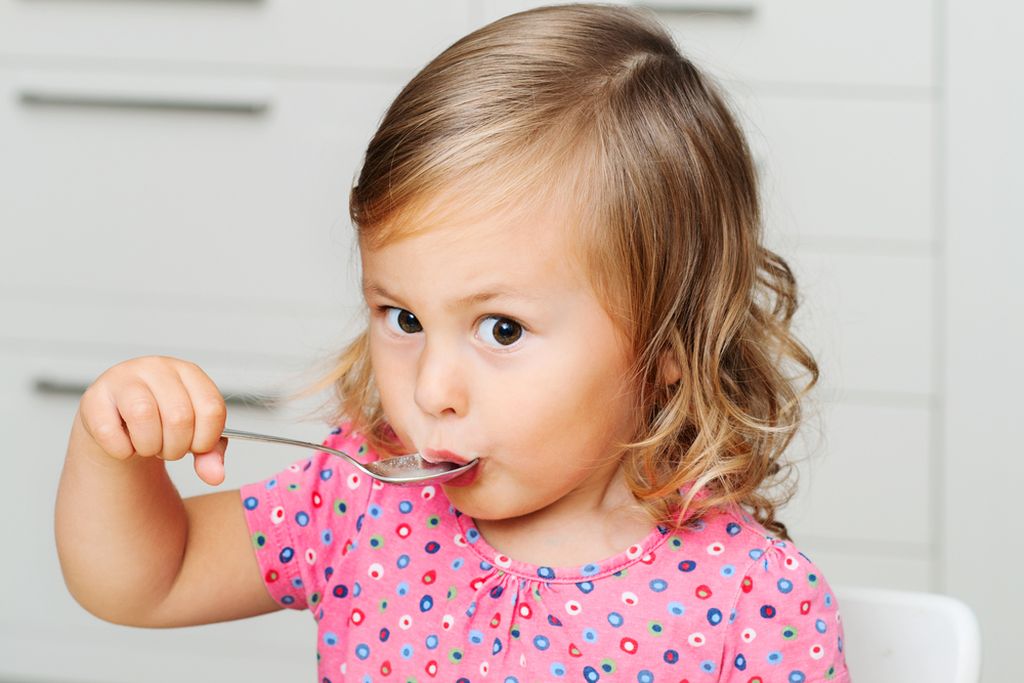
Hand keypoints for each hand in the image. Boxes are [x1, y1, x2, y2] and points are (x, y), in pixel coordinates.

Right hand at [77, 356, 228, 484]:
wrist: (117, 423)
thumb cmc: (161, 423)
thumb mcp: (193, 434)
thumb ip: (210, 454)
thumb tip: (215, 475)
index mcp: (189, 372)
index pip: (211, 408)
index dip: (206, 439)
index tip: (196, 447)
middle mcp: (157, 368)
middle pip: (179, 416)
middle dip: (176, 448)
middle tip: (167, 450)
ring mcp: (123, 377)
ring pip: (144, 415)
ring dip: (149, 446)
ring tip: (147, 446)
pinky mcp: (94, 396)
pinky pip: (109, 431)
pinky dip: (121, 450)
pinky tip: (124, 445)